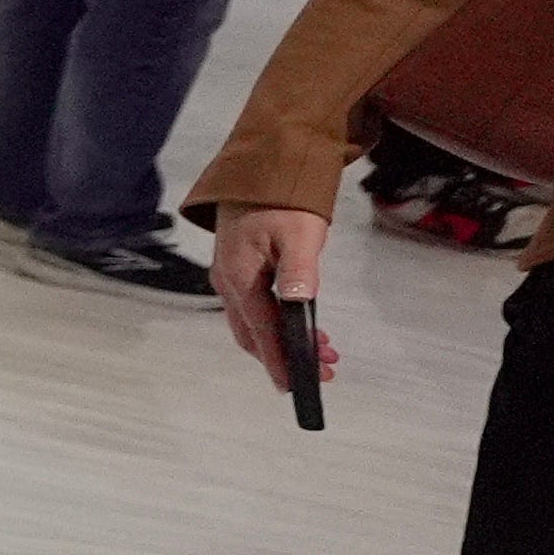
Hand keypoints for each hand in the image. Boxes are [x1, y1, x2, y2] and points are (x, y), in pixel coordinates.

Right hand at [212, 199, 334, 388]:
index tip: (300, 385)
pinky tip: (301, 324)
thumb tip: (299, 306)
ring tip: (324, 350)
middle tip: (325, 370)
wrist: (259, 168)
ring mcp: (229, 277)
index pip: (262, 331)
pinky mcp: (237, 270)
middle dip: (286, 357)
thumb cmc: (283, 201)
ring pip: (253, 324)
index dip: (281, 361)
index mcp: (240, 278)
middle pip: (252, 335)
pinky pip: (253, 310)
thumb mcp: (300, 235)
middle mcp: (228, 283)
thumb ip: (300, 272)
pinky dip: (277, 326)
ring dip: (284, 343)